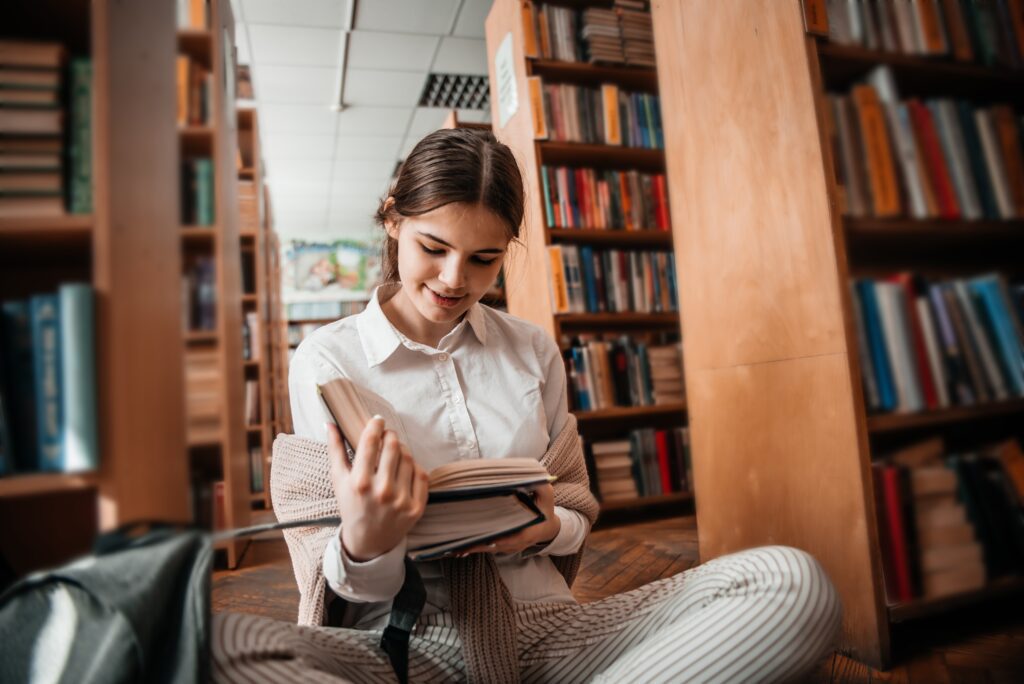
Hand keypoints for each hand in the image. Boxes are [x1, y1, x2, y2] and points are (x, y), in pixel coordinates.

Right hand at [327, 417, 429, 561]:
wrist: (368, 541)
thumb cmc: (351, 506)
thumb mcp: (338, 481)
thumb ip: (334, 450)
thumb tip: (330, 424)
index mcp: (360, 482)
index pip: (371, 442)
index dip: (375, 426)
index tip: (378, 420)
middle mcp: (382, 491)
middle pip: (393, 446)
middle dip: (390, 436)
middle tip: (387, 435)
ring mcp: (401, 500)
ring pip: (408, 458)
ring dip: (402, 451)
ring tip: (394, 455)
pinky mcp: (416, 507)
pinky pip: (421, 474)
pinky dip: (414, 468)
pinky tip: (404, 471)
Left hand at [458, 483, 560, 556]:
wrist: (547, 528)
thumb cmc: (545, 510)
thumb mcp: (546, 496)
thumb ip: (540, 486)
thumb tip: (534, 475)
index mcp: (527, 532)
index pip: (510, 538)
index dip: (497, 538)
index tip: (484, 536)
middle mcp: (515, 543)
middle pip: (493, 545)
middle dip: (477, 544)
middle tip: (460, 542)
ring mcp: (508, 547)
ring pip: (487, 549)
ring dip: (471, 548)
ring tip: (454, 549)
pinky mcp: (501, 548)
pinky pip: (485, 549)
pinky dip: (472, 549)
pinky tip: (458, 550)